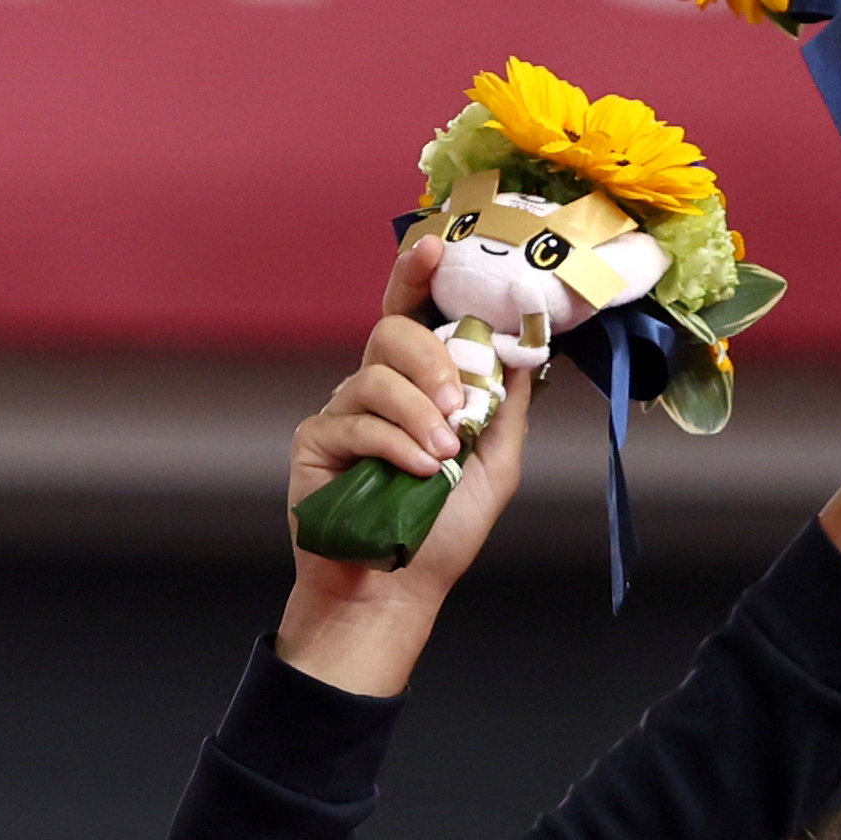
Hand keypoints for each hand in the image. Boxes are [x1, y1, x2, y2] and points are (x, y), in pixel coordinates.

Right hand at [279, 232, 539, 697]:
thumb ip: (505, 406)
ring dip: (417, 411)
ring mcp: (343, 411)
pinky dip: (391, 443)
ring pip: (375, 375)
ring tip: (440, 455)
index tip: (436, 249)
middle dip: (429, 358)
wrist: (395, 590)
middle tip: (456, 404)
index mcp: (420, 382)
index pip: (417, 313)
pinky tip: (414, 471)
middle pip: (392, 331)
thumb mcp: (495, 464)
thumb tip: (525, 348)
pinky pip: (353, 421)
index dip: (418, 275)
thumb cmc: (442, 529)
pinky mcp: (315, 443)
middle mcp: (378, 386)